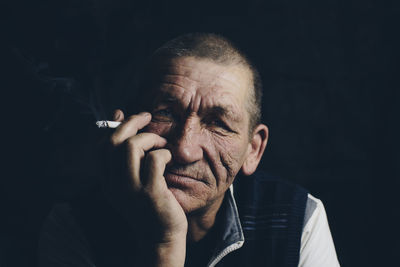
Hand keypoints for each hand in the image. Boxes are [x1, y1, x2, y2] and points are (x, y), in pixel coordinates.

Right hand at [105, 109, 186, 265]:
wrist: (160, 237)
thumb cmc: (150, 204)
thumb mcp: (132, 179)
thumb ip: (126, 153)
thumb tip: (120, 116)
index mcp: (107, 181)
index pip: (102, 144)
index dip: (114, 124)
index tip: (126, 114)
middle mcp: (114, 184)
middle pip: (114, 141)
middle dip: (133, 122)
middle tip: (148, 117)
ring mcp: (131, 189)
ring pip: (132, 146)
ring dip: (150, 138)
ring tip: (161, 144)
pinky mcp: (150, 193)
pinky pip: (155, 159)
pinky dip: (164, 152)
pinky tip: (169, 159)